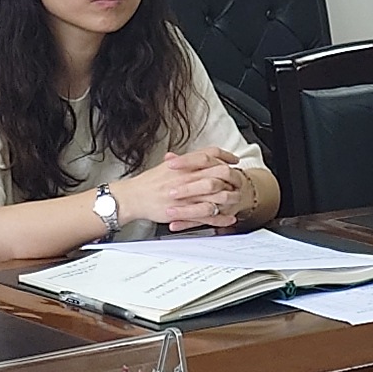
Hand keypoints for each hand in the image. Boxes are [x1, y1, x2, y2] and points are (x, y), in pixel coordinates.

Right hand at [123, 148, 248, 232]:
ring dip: (230, 196)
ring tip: (237, 199)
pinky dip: (221, 217)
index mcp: (184, 165)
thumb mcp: (166, 167)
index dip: (225, 156)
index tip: (233, 160)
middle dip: (232, 176)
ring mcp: (187, 195)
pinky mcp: (184, 211)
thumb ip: (183, 161)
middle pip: (218, 172)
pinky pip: (208, 214)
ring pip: (216, 193)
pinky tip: (229, 217)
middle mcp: (187, 177)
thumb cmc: (148, 183)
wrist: (133, 197)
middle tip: (239, 179)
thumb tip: (196, 157)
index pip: (210, 154)